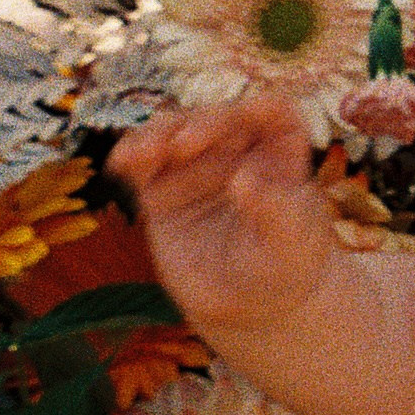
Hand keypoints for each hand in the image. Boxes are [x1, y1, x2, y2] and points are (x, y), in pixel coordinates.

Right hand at [107, 90, 343, 334]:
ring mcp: (195, 166)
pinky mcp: (162, 188)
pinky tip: (122, 162)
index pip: (275, 114)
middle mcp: (237, 149)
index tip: (246, 116)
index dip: (260, 109)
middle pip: (218, 119)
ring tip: (147, 153)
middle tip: (184, 145)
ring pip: (174, 132)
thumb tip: (242, 178)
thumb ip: (277, 209)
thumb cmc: (285, 266)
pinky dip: (131, 155)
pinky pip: (143, 163)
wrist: (251, 304)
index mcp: (280, 151)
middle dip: (201, 125)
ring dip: (158, 135)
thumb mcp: (292, 242)